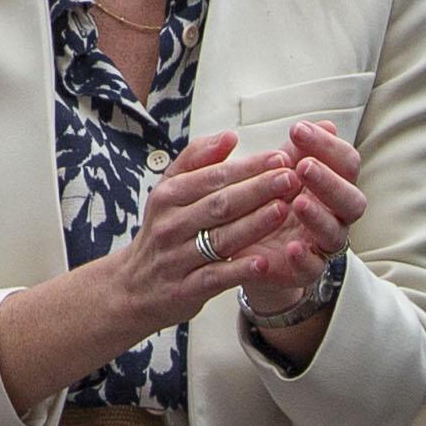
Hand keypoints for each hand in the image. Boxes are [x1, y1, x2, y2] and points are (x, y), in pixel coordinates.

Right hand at [121, 129, 309, 330]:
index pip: (213, 177)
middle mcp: (171, 225)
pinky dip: (239, 270)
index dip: (248, 167)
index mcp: (169, 196)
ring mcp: (177, 258)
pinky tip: (263, 261)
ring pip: (220, 238)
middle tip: (291, 178)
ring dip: (254, 224)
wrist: (134, 287)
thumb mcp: (169, 192)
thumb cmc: (163, 231)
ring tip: (284, 209)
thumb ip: (198, 161)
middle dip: (257, 190)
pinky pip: (215, 277)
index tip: (280, 158)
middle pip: (219, 204)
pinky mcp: (185, 289)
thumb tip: (230, 136)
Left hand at [236, 116, 365, 334]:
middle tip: (304, 166)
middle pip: (351, 199)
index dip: (328, 145)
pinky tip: (292, 247)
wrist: (251, 251)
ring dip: (318, 216)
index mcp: (333, 186)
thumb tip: (325, 124)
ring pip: (335, 233)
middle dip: (330, 181)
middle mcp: (335, 216)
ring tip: (297, 204)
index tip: (297, 129)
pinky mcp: (305, 271)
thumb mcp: (276, 173)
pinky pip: (313, 268)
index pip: (346, 163)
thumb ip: (295, 151)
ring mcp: (322, 245)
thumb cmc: (269, 203)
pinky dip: (304, 258)